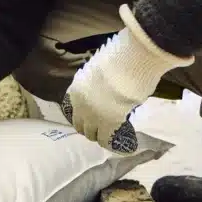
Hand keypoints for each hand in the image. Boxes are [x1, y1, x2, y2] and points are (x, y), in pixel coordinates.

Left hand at [62, 4, 193, 152]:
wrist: (128, 63)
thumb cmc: (119, 58)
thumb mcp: (102, 68)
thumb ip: (100, 81)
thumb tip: (107, 86)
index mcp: (76, 88)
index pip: (74, 108)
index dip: (83, 114)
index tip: (91, 115)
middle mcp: (80, 104)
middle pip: (80, 124)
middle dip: (89, 127)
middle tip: (101, 126)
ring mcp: (92, 116)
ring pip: (91, 133)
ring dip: (100, 134)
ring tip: (111, 134)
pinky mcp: (108, 124)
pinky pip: (106, 139)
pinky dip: (112, 142)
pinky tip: (120, 143)